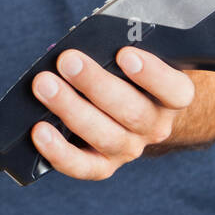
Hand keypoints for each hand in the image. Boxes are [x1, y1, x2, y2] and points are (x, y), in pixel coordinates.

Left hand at [29, 46, 195, 179]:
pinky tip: (39, 131)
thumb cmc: (126, 73)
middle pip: (132, 112)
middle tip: (68, 60)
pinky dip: (59, 151)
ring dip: (71, 109)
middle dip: (95, 84)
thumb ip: (118, 49)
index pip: (175, 90)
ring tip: (45, 85)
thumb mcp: (134, 56)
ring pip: (105, 136)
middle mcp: (155, 126)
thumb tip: (82, 48)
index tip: (125, 54)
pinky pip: (82, 166)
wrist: (128, 110)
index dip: (152, 74)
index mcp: (172, 98)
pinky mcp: (103, 165)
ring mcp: (129, 148)